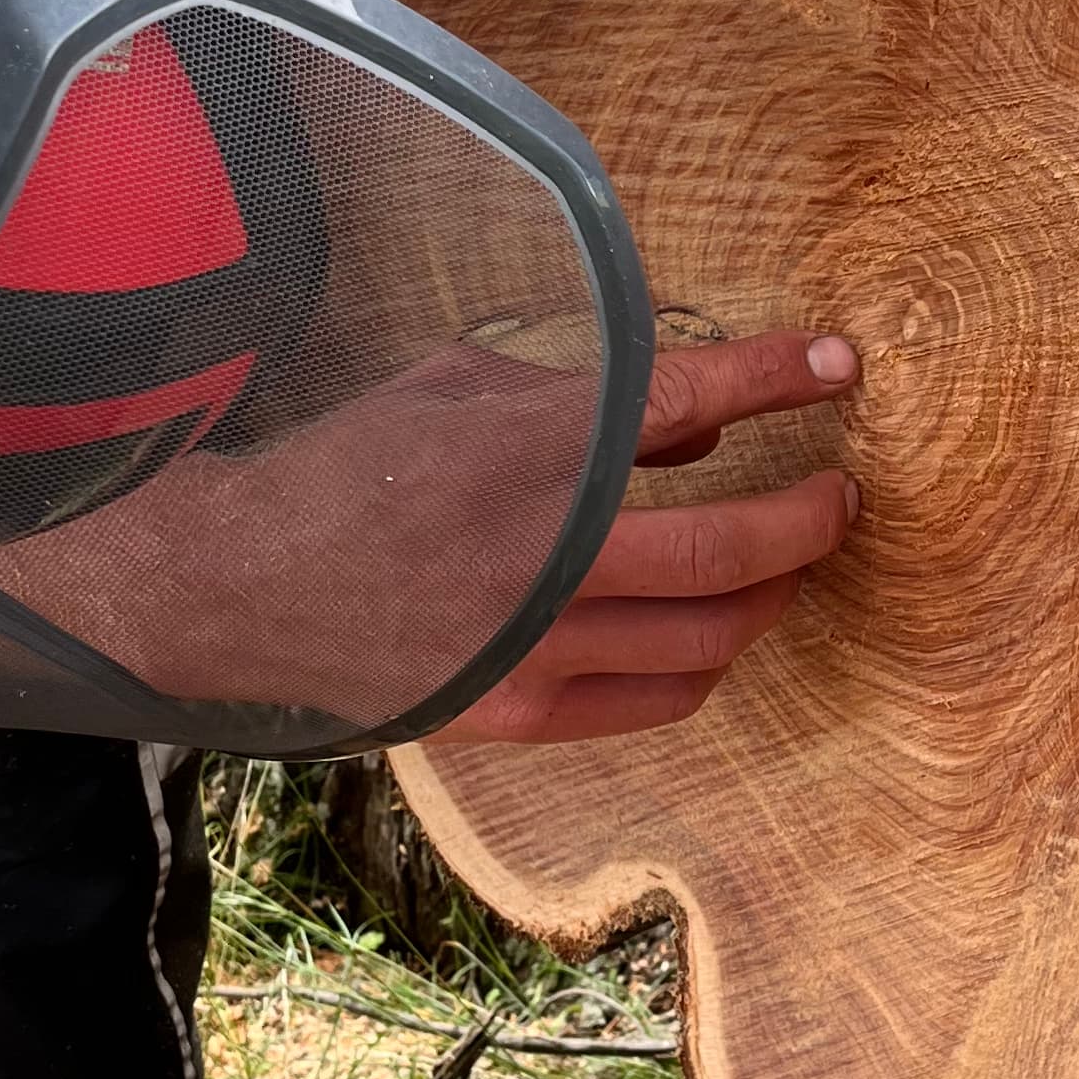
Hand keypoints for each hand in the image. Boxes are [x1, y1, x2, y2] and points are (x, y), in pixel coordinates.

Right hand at [0, 325, 855, 743]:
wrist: (238, 581)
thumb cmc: (350, 465)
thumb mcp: (462, 386)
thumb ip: (590, 398)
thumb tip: (701, 424)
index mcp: (525, 445)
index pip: (690, 399)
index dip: (781, 376)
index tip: (840, 366)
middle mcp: (543, 550)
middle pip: (731, 547)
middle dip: (809, 518)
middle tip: (839, 497)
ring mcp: (534, 645)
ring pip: (712, 634)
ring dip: (773, 594)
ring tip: (792, 565)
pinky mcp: (519, 712)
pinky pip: (660, 698)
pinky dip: (709, 660)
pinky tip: (720, 630)